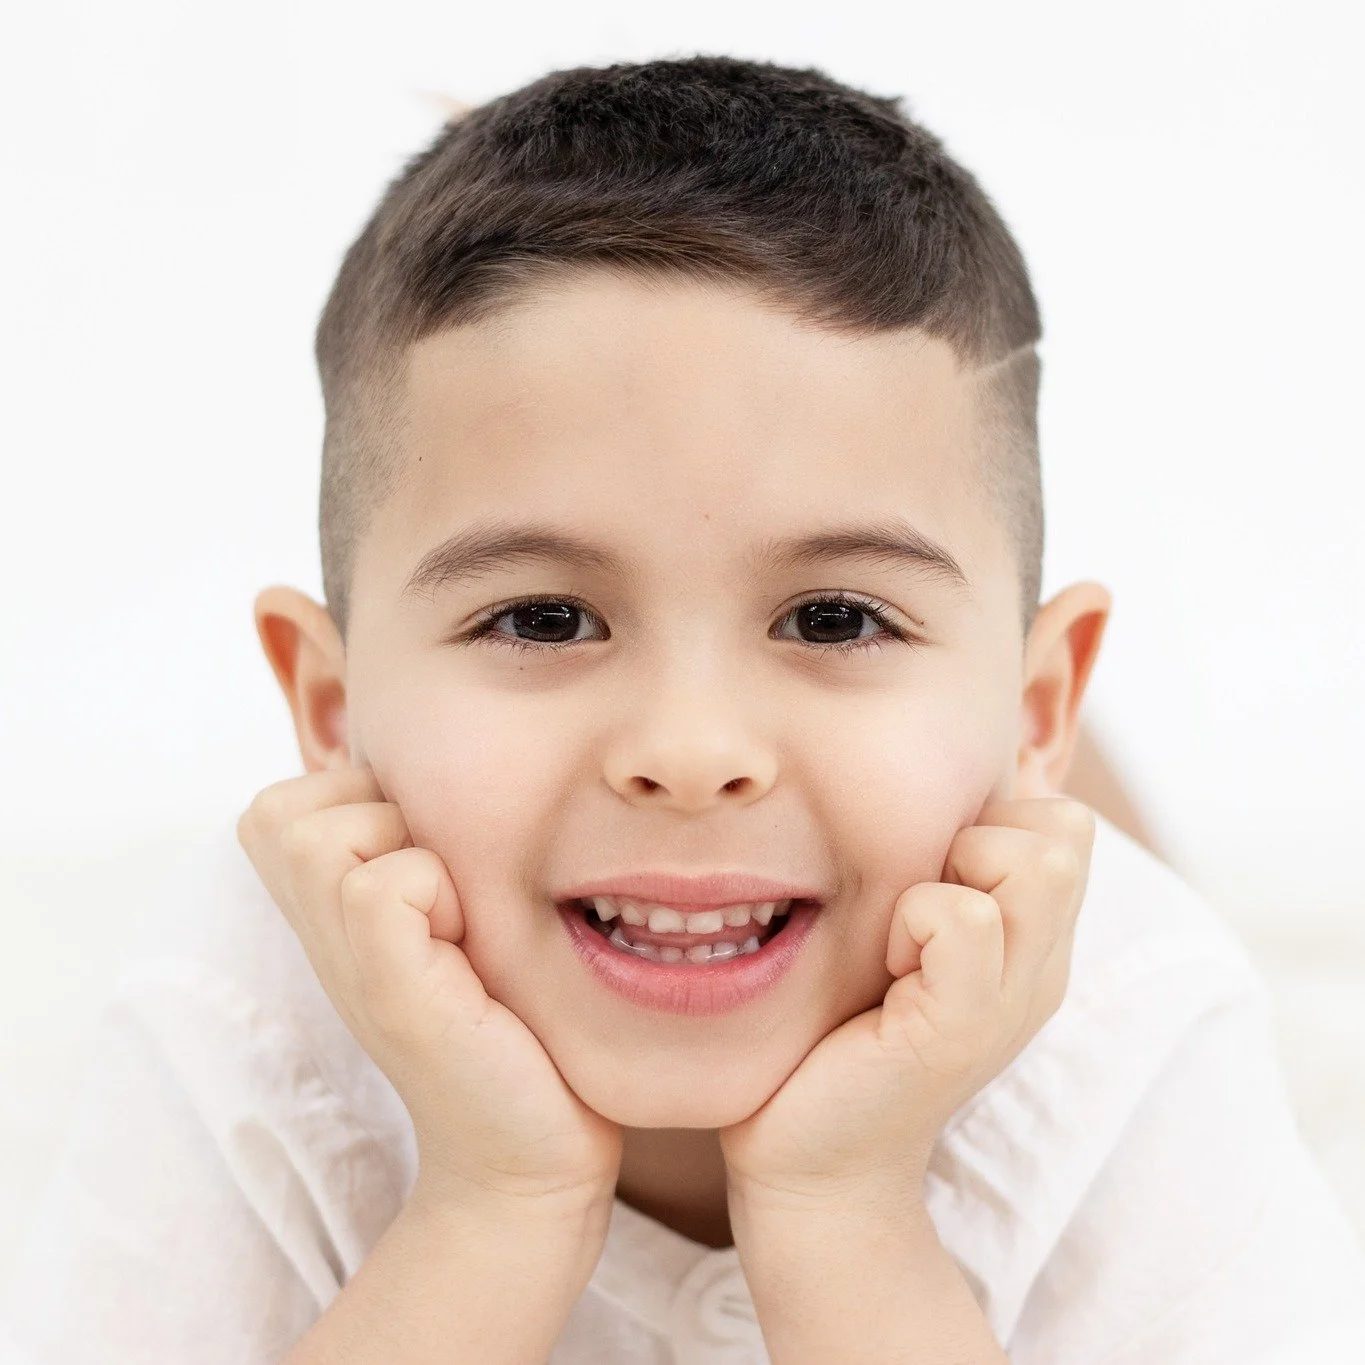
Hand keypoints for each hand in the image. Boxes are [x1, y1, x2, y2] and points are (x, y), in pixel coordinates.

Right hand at [237, 765, 623, 1210]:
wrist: (533, 1149)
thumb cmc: (512, 1022)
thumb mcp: (455, 915)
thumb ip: (421, 847)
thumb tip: (431, 760)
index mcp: (333, 912)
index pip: (291, 798)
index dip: (366, 803)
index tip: (431, 868)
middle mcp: (320, 936)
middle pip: (288, 807)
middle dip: (378, 817)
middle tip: (444, 889)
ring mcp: (345, 966)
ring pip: (324, 836)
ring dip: (411, 854)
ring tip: (458, 919)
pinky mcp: (390, 993)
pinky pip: (380, 885)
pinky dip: (436, 893)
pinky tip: (469, 948)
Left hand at [718, 797, 1095, 1205]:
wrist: (814, 1162)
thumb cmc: (844, 1036)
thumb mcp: (905, 941)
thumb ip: (937, 876)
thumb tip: (930, 798)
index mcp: (1032, 942)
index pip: (1062, 819)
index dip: (992, 818)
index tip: (927, 876)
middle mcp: (1041, 967)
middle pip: (1065, 827)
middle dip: (980, 832)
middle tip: (914, 900)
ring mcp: (1012, 999)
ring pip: (1035, 860)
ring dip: (945, 874)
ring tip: (900, 938)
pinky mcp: (961, 1025)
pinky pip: (963, 918)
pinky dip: (912, 919)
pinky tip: (884, 969)